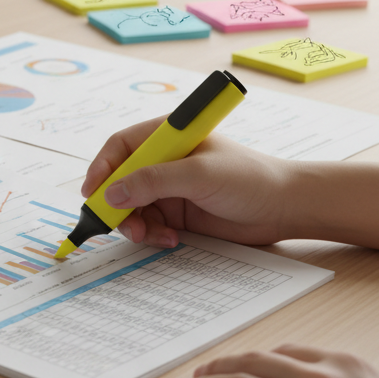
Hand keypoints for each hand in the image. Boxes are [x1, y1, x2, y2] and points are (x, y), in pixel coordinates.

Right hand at [81, 119, 291, 247]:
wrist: (285, 208)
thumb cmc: (251, 178)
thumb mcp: (199, 175)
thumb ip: (154, 181)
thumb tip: (113, 193)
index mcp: (168, 138)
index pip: (121, 147)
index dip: (102, 168)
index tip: (93, 193)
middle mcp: (164, 161)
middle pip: (120, 180)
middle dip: (117, 204)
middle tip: (123, 224)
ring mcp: (169, 188)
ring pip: (131, 206)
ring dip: (135, 223)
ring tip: (152, 235)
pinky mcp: (177, 212)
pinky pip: (149, 224)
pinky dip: (152, 234)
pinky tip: (170, 239)